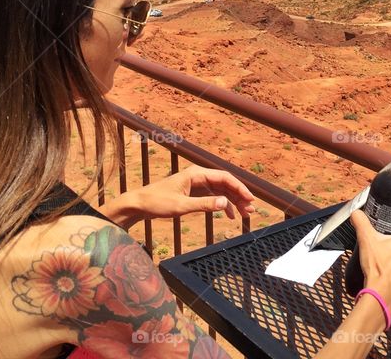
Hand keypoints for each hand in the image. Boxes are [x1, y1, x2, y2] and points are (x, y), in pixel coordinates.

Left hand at [105, 166, 256, 227]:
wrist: (139, 205)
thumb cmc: (157, 203)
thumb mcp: (181, 206)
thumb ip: (204, 204)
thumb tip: (225, 203)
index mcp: (196, 174)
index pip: (225, 178)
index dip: (239, 188)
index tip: (250, 199)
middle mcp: (199, 176)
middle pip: (225, 184)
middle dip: (239, 196)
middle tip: (250, 210)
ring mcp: (197, 184)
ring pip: (221, 191)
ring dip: (233, 201)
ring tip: (244, 214)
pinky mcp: (193, 193)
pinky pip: (214, 197)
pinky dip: (223, 205)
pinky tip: (230, 215)